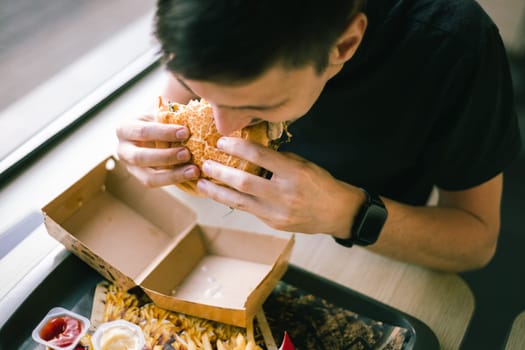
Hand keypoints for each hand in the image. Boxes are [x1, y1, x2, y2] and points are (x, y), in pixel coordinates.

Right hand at [116, 114, 199, 186]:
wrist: (153, 132)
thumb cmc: (159, 120)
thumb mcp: (159, 115)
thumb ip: (169, 118)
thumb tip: (192, 120)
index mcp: (125, 128)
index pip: (143, 131)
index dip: (164, 133)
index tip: (185, 132)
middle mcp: (122, 150)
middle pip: (140, 157)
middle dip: (166, 156)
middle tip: (187, 153)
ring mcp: (131, 167)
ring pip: (148, 177)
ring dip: (172, 175)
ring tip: (193, 170)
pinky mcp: (142, 179)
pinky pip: (158, 184)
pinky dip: (176, 180)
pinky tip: (191, 176)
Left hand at [196, 137, 363, 234]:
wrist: (336, 212)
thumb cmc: (320, 183)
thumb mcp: (303, 164)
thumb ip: (278, 158)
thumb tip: (249, 149)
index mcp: (294, 173)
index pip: (260, 156)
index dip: (237, 147)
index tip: (222, 142)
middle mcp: (285, 194)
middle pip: (244, 182)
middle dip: (221, 172)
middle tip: (205, 164)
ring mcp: (278, 213)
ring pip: (240, 202)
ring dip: (218, 192)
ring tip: (201, 184)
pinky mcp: (274, 224)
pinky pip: (249, 210)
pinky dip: (233, 201)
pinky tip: (221, 194)